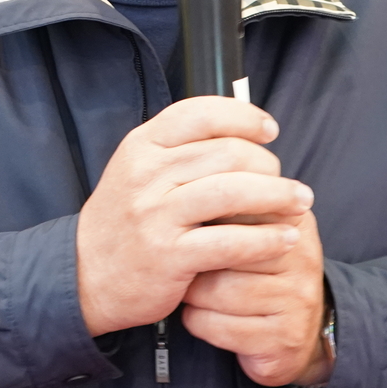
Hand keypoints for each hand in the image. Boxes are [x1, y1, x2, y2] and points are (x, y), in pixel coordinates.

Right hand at [76, 96, 314, 337]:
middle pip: (226, 152)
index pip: (201, 113)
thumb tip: (243, 134)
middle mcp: (147, 175)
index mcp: (142, 146)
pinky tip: (285, 238)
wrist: (86, 274)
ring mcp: (156, 215)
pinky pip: (230, 241)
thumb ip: (181, 150)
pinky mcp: (169, 255)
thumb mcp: (139, 171)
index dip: (243, 117)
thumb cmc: (125, 220)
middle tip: (286, 180)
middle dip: (268, 164)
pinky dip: (265, 239)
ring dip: (277, 196)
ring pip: (232, 192)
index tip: (269, 131)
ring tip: (300, 202)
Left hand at [181, 208, 328, 386]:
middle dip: (192, 260)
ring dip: (192, 295)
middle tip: (183, 264)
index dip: (203, 220)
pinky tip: (205, 317)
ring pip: (214, 291)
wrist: (295, 335)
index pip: (236, 207)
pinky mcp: (282, 338)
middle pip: (221, 249)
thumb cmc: (260, 276)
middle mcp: (301, 256)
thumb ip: (229, 206)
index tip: (185, 227)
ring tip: (194, 291)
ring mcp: (296, 299)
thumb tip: (183, 183)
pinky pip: (217, 326)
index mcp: (292, 220)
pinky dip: (199, 323)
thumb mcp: (254, 232)